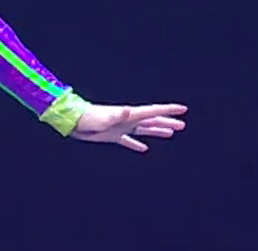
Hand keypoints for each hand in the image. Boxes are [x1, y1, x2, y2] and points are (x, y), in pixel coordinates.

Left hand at [72, 103, 187, 151]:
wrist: (75, 122)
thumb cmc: (89, 118)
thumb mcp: (105, 117)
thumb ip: (117, 115)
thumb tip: (127, 111)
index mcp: (130, 115)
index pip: (153, 112)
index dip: (168, 110)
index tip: (182, 109)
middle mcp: (128, 120)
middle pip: (152, 121)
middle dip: (167, 122)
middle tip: (182, 124)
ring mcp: (122, 128)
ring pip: (144, 130)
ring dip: (157, 131)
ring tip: (170, 133)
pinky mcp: (113, 136)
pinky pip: (129, 141)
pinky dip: (137, 144)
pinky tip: (144, 149)